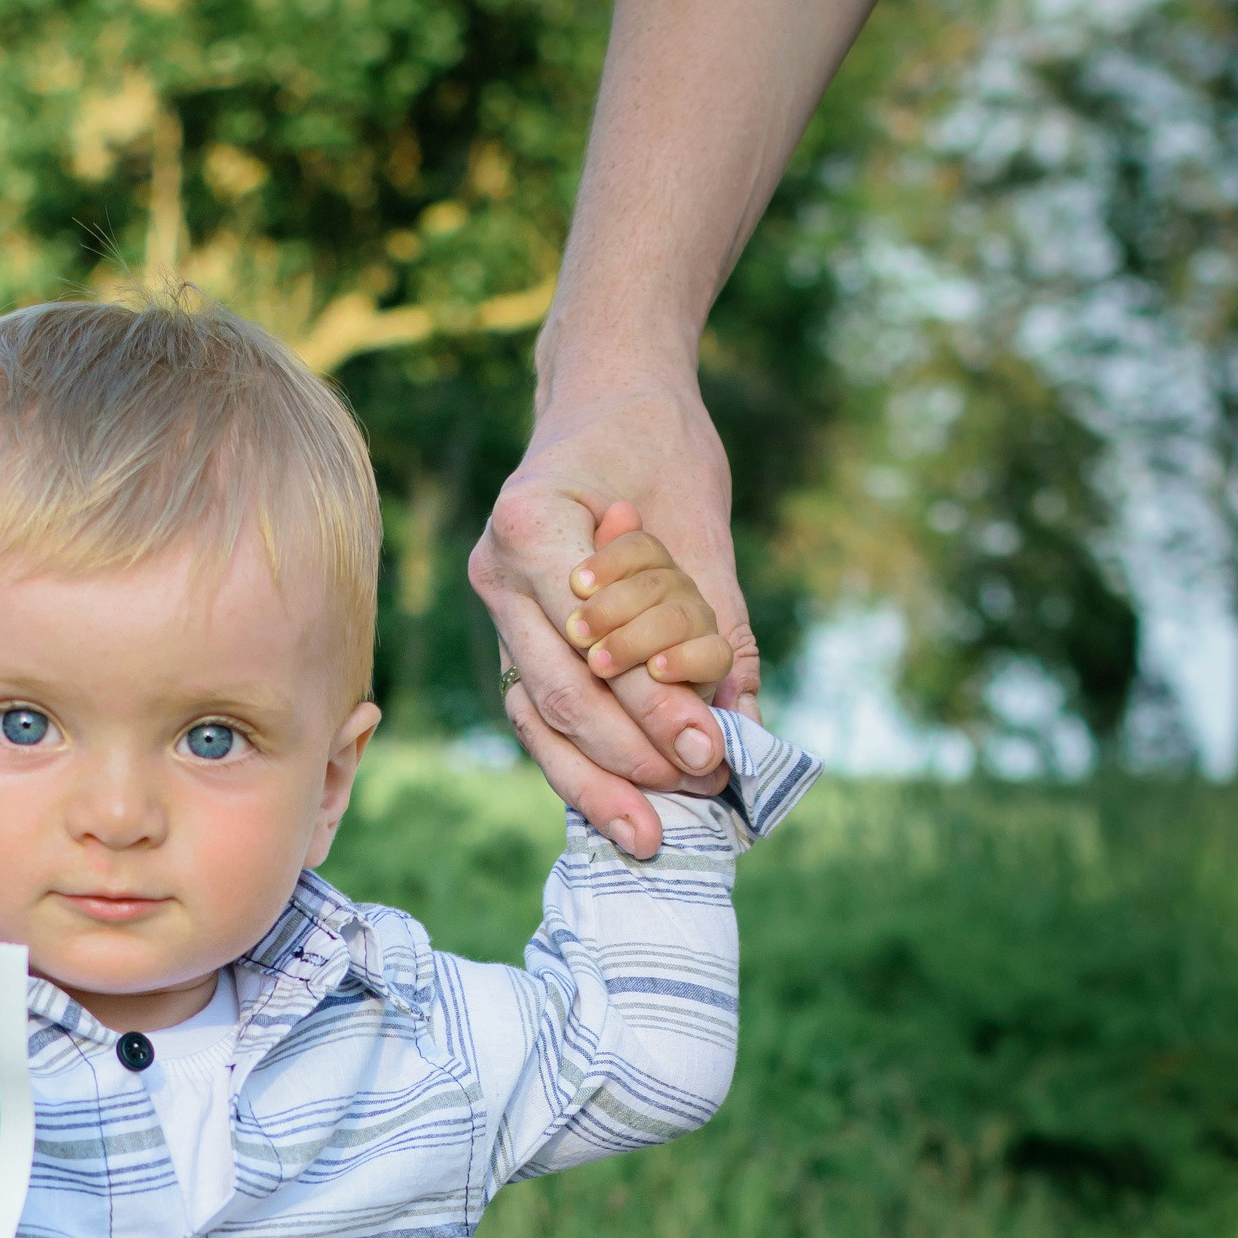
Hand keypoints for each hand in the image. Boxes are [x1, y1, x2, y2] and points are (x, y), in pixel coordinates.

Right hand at [469, 375, 759, 854]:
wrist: (608, 401)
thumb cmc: (659, 446)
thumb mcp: (701, 524)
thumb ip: (717, 626)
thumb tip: (743, 724)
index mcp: (530, 524)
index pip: (592, 642)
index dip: (651, 706)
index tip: (712, 750)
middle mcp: (495, 572)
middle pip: (560, 695)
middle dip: (631, 756)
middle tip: (699, 791)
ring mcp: (494, 611)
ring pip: (538, 720)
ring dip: (596, 784)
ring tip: (651, 836)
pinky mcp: (510, 639)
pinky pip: (540, 716)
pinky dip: (581, 765)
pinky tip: (620, 809)